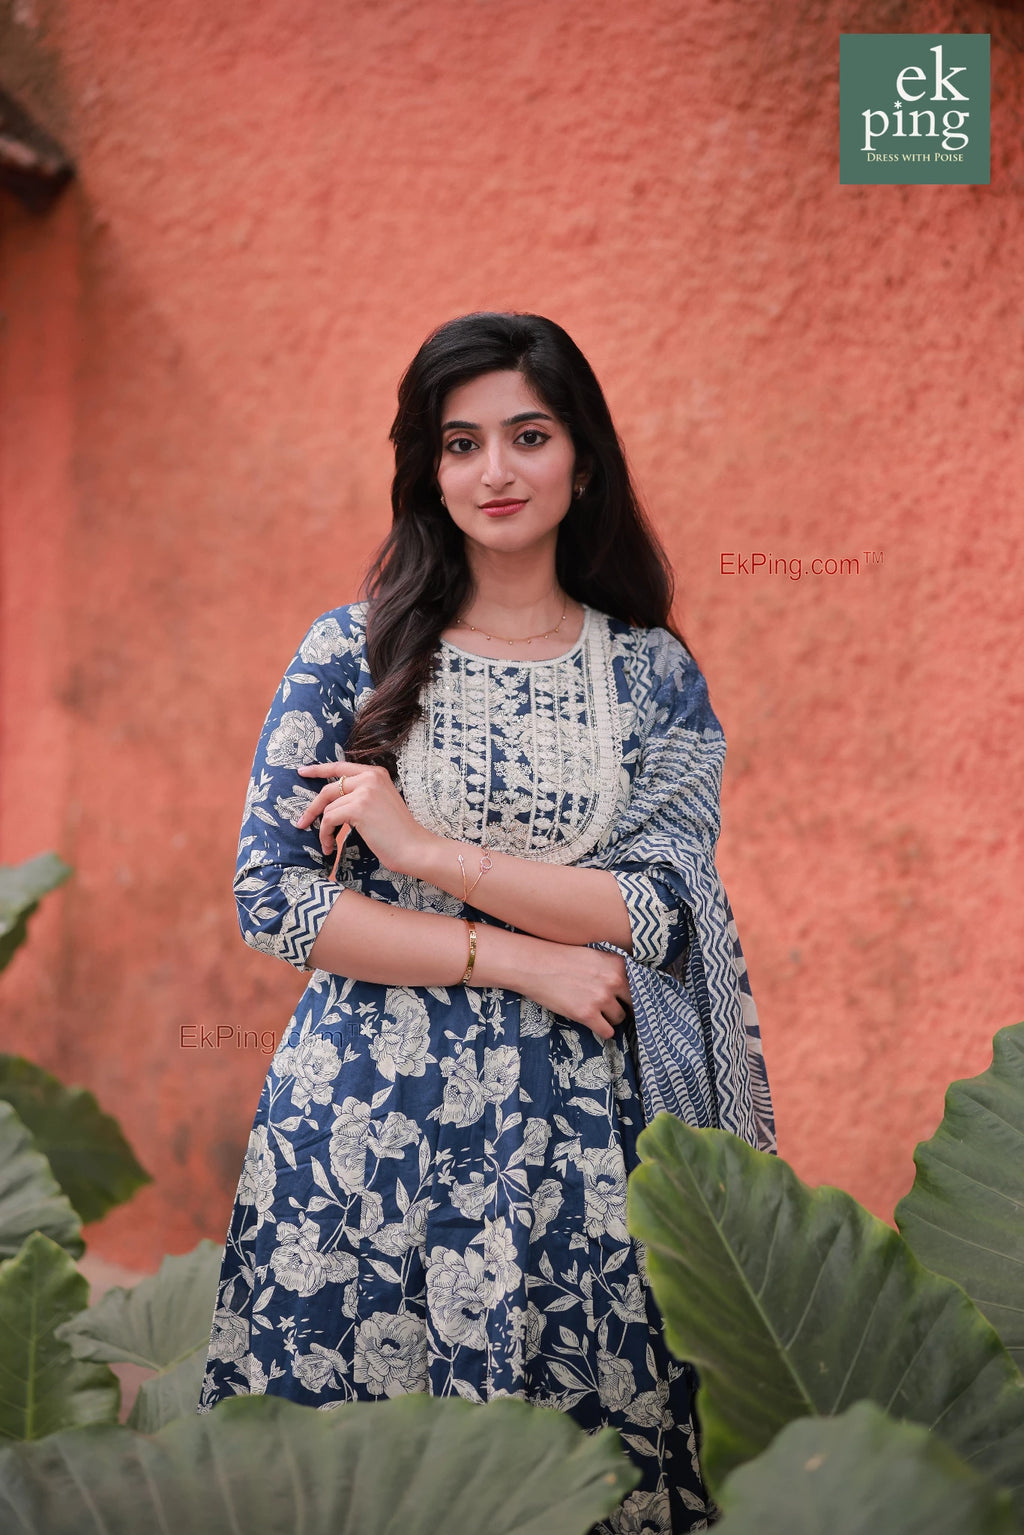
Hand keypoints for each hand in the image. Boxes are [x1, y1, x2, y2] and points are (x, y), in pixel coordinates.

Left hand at [295, 762, 435, 875]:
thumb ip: (361, 795)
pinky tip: (330, 847)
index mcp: (376, 773)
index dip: (319, 769)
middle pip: (329, 788)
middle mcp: (370, 777)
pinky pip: (330, 819)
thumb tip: (331, 801)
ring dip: (324, 829)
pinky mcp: (359, 807)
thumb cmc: (397, 833)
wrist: (413, 847)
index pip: (341, 766)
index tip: (302, 771)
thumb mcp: (380, 804)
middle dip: (312, 807)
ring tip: (328, 844)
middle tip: (302, 822)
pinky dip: (326, 835)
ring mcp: (365, 791)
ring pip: (329, 808)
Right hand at [517, 941, 631, 1042]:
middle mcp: (613, 981)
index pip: (638, 986)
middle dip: (623, 1007)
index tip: (627, 1000)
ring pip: (619, 1019)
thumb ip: (612, 968)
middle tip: (613, 1009)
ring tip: (597, 1013)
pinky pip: (607, 1032)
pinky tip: (594, 1024)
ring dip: (610, 1019)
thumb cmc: (561, 958)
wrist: (535, 965)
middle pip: (632, 1004)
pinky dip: (603, 1031)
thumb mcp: (593, 955)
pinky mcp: (587, 1014)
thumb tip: (626, 985)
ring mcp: (601, 998)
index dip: (631, 994)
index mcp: (617, 964)